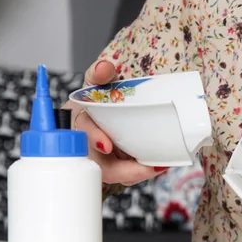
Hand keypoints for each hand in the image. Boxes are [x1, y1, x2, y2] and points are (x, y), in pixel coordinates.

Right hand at [62, 60, 167, 184]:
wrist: (100, 113)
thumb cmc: (97, 102)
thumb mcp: (96, 85)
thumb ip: (99, 75)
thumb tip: (103, 67)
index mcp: (80, 124)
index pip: (83, 131)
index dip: (93, 139)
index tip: (105, 145)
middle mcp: (89, 147)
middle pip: (101, 165)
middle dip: (124, 170)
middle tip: (148, 167)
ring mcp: (103, 161)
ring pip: (117, 174)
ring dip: (138, 173)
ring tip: (161, 165)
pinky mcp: (117, 167)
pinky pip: (128, 174)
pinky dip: (143, 171)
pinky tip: (161, 164)